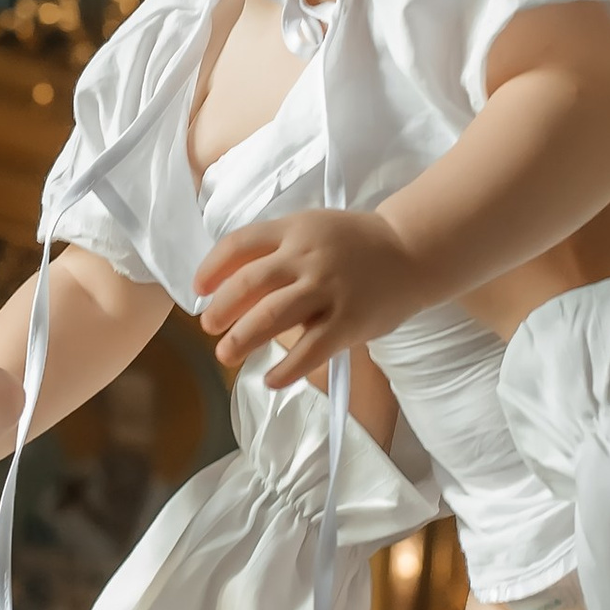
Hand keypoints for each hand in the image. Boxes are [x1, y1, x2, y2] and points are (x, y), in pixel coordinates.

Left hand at [195, 207, 419, 386]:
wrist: (412, 250)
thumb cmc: (356, 244)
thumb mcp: (313, 229)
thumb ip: (279, 250)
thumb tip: (232, 285)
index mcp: (294, 229)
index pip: (239, 244)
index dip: (212, 267)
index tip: (198, 289)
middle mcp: (307, 256)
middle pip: (249, 283)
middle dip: (221, 309)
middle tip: (209, 327)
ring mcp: (328, 288)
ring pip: (272, 316)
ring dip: (241, 339)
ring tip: (226, 354)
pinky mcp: (349, 320)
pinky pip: (310, 350)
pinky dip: (286, 369)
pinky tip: (271, 379)